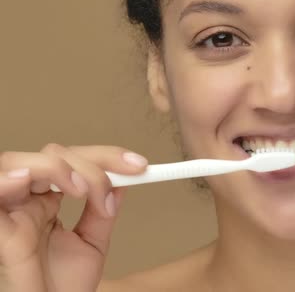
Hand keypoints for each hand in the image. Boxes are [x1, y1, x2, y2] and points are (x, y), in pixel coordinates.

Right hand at [0, 144, 147, 291]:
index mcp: (48, 200)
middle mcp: (28, 201)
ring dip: (54, 167)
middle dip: (90, 163)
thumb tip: (123, 181)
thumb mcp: (92, 243)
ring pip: (17, 162)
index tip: (140, 166)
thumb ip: (102, 212)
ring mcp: (11, 213)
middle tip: (114, 184)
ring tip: (80, 190)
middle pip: (51, 155)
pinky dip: (6, 182)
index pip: (74, 160)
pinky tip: (25, 180)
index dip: (106, 157)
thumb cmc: (62, 287)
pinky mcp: (0, 232)